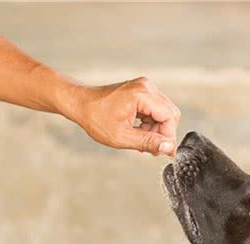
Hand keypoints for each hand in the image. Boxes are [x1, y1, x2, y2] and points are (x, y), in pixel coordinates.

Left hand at [64, 77, 180, 155]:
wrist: (80, 104)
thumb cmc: (95, 118)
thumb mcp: (122, 136)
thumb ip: (148, 142)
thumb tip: (168, 148)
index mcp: (142, 94)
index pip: (169, 116)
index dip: (168, 136)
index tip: (162, 150)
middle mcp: (146, 87)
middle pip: (169, 113)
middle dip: (163, 133)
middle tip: (151, 148)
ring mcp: (144, 87)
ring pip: (163, 113)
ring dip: (156, 129)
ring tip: (141, 141)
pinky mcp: (141, 91)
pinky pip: (155, 109)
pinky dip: (150, 123)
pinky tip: (139, 132)